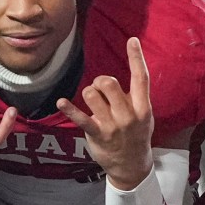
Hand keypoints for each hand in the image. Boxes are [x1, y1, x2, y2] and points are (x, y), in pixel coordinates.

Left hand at [60, 38, 155, 189]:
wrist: (132, 165)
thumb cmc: (136, 135)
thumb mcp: (143, 116)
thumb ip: (134, 98)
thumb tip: (114, 81)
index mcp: (142, 107)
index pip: (141, 78)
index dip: (136, 57)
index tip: (131, 40)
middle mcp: (128, 114)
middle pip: (109, 83)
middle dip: (100, 80)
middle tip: (100, 88)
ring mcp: (112, 125)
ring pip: (92, 95)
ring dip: (89, 93)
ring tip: (92, 101)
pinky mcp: (97, 134)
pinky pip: (81, 118)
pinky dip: (70, 109)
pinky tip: (61, 102)